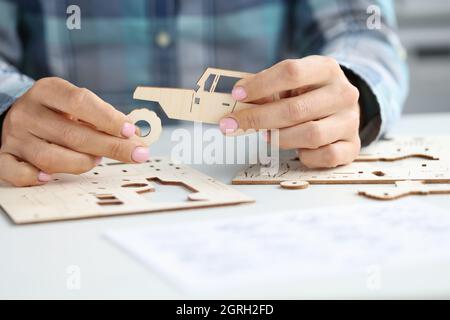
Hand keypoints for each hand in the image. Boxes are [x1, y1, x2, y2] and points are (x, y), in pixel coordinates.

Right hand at [0, 77, 148, 186]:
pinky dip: (33, 177)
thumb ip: (103, 117)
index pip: (80, 102)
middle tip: (138, 154)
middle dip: (110, 147)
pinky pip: (17, 172)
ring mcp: (14, 136)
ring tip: (95, 160)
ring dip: (80, 163)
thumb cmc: (57, 113)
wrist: (15, 116)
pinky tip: (48, 177)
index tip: (131, 132)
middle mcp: (28, 112)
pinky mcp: (3, 156)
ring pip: (50, 157)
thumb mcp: (76, 105)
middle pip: (72, 134)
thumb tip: (135, 136)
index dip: (108, 119)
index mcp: (48, 91)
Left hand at [219, 56, 360, 167]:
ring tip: (266, 136)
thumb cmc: (308, 94)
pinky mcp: (353, 146)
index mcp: (326, 69)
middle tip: (232, 125)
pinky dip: (306, 156)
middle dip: (258, 119)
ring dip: (280, 138)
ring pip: (311, 135)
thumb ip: (267, 90)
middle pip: (296, 109)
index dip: (260, 84)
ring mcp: (351, 121)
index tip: (237, 95)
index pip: (291, 72)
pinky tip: (298, 150)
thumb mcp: (290, 84)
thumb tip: (238, 104)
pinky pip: (326, 156)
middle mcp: (343, 93)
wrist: (342, 107)